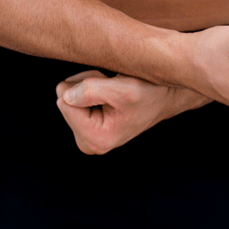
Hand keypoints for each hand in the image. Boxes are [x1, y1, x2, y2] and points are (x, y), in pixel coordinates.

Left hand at [56, 71, 210, 154]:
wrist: (165, 95)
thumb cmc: (150, 92)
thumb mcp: (123, 88)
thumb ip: (90, 91)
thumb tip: (63, 94)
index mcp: (97, 139)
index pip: (64, 102)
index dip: (84, 85)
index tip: (108, 87)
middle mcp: (90, 143)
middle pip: (65, 100)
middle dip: (85, 86)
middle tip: (112, 87)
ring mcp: (88, 137)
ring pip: (70, 97)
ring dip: (89, 85)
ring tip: (114, 88)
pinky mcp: (88, 128)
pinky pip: (75, 99)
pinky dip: (91, 88)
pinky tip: (110, 92)